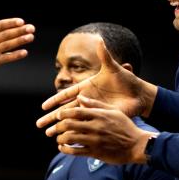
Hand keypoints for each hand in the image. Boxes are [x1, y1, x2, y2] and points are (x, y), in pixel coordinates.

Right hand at [0, 0, 33, 81]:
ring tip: (30, 37)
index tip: (22, 21)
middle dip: (19, 31)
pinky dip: (14, 56)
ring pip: (6, 46)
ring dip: (19, 41)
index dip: (10, 23)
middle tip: (32, 28)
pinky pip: (4, 58)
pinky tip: (24, 52)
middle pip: (5, 35)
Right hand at [36, 40, 155, 129]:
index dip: (55, 100)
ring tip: (48, 135)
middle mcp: (87, 100)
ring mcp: (93, 110)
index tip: (43, 107)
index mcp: (87, 87)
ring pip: (73, 121)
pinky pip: (86, 127)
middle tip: (39, 125)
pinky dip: (77, 133)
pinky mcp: (100, 118)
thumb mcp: (114, 68)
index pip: (67, 94)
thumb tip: (98, 39)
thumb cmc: (126, 80)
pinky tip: (68, 141)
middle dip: (52, 117)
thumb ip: (104, 55)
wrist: (139, 94)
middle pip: (65, 110)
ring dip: (60, 128)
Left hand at [48, 96, 153, 164]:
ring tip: (59, 138)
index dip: (64, 113)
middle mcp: (95, 127)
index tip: (59, 115)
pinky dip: (65, 149)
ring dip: (60, 138)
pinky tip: (62, 147)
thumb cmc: (125, 126)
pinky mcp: (95, 152)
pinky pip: (75, 151)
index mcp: (99, 115)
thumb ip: (96, 104)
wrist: (136, 145)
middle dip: (58, 126)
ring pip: (70, 138)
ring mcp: (94, 141)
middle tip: (56, 127)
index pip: (76, 111)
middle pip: (69, 124)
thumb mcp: (114, 111)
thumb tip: (80, 97)